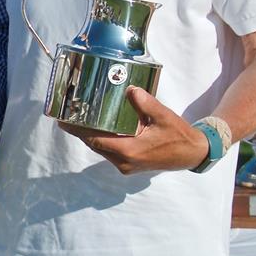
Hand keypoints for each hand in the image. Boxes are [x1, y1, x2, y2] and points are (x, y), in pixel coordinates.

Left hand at [58, 86, 208, 174]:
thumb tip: (130, 90)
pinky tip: (98, 127)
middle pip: (95, 145)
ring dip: (91, 135)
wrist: (192, 154)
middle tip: (67, 116)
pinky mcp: (130, 164)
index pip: (96, 140)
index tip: (62, 122)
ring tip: (79, 119)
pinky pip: (110, 151)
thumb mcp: (163, 116)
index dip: (77, 131)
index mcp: (130, 151)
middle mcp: (124, 162)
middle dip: (81, 131)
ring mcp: (126, 165)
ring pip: (102, 149)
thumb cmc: (179, 136)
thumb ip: (145, 103)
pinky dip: (103, 139)